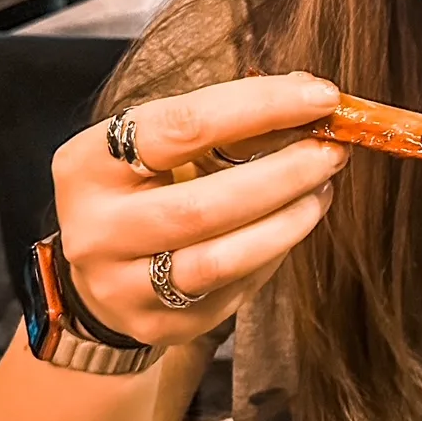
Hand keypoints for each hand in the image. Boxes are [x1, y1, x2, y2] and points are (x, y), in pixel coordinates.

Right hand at [53, 73, 345, 345]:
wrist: (98, 274)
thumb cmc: (141, 189)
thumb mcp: (158, 146)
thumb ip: (223, 121)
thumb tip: (308, 97)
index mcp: (89, 164)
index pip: (182, 126)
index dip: (260, 107)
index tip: (320, 97)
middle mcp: (95, 229)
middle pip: (203, 204)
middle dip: (283, 174)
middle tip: (333, 151)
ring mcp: (122, 285)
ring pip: (221, 260)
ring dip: (288, 221)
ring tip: (321, 190)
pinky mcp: (157, 324)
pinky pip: (231, 290)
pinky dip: (272, 253)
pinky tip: (292, 225)